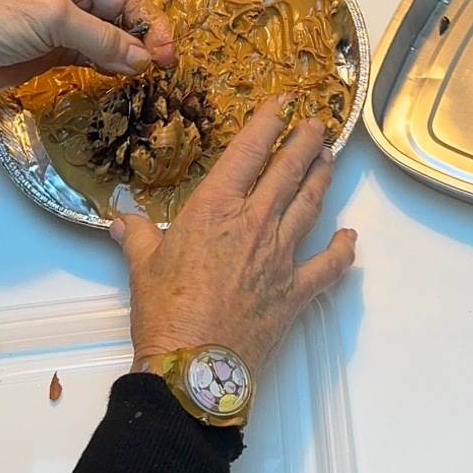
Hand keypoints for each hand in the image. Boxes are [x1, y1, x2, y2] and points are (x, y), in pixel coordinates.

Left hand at [0, 0, 190, 92]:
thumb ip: (103, 39)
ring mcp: (62, 21)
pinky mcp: (52, 51)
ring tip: (151, 71)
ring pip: (112, 32)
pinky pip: (94, 55)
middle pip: (125, 1)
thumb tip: (144, 61)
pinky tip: (126, 76)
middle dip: (149, 26)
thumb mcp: (54, 18)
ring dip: (134, 49)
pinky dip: (112, 65)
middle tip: (164, 58)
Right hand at [113, 100, 355, 378]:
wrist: (194, 368)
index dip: (268, 124)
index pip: (247, 154)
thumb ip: (138, 236)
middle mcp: (254, 225)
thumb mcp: (142, 267)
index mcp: (215, 210)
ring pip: (309, 207)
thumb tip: (121, 219)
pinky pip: (329, 266)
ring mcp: (280, 257)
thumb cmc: (165, 314)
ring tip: (329, 160)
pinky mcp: (296, 291)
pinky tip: (350, 238)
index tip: (283, 105)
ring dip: (321, 180)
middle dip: (304, 144)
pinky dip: (343, 250)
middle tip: (317, 125)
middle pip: (288, 173)